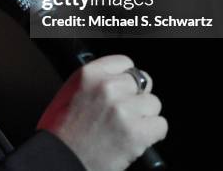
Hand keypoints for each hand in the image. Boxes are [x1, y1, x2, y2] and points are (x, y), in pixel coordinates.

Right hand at [37, 55, 167, 170]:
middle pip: (142, 81)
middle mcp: (107, 87)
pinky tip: (136, 138)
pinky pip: (160, 125)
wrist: (62, 159)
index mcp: (89, 74)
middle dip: (136, 97)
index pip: (125, 62)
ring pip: (153, 103)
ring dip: (144, 116)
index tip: (125, 87)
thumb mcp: (69, 92)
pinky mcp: (136, 132)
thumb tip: (117, 77)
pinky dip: (152, 134)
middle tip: (124, 111)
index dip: (126, 77)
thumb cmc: (61, 130)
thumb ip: (94, 80)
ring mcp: (123, 109)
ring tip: (127, 127)